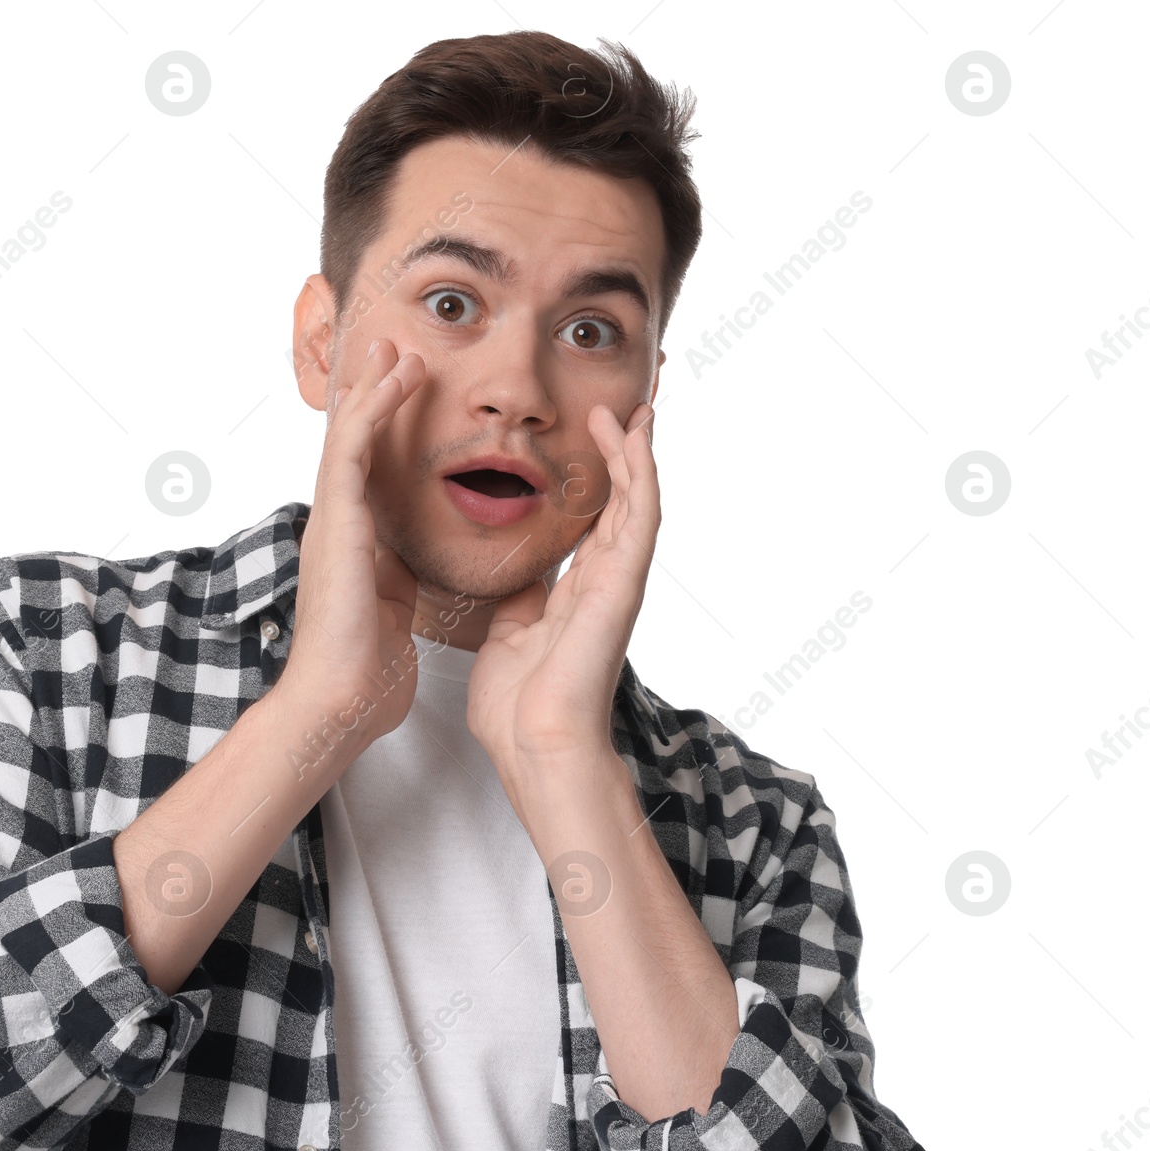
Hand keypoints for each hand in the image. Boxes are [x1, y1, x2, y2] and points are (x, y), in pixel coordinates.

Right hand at [281, 338, 427, 740]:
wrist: (341, 702)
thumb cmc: (368, 671)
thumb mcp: (398, 609)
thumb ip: (405, 578)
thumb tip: (424, 567)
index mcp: (353, 544)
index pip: (368, 471)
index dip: (383, 427)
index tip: (404, 389)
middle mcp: (336, 525)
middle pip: (352, 442)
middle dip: (371, 392)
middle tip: (391, 345)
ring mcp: (331, 522)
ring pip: (348, 435)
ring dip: (373, 387)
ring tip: (396, 346)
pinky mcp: (337, 524)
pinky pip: (352, 453)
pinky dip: (372, 411)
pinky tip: (392, 380)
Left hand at [466, 400, 659, 792]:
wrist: (532, 745)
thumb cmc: (518, 707)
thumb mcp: (509, 636)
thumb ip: (518, 600)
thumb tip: (513, 572)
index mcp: (577, 594)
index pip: (594, 523)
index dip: (596, 481)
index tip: (590, 439)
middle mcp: (604, 583)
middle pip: (623, 504)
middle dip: (625, 455)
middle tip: (627, 405)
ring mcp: (619, 583)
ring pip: (637, 501)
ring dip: (636, 451)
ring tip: (632, 406)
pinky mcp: (623, 586)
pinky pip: (640, 518)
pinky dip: (640, 474)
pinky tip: (636, 437)